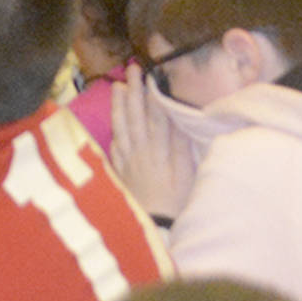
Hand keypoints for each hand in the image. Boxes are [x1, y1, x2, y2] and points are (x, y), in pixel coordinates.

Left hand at [109, 64, 198, 218]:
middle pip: (136, 117)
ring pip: (122, 128)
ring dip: (120, 106)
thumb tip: (177, 119)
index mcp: (160, 152)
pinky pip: (115, 147)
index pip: (156, 117)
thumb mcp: (187, 176)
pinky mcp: (121, 173)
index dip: (154, 95)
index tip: (152, 75)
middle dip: (135, 91)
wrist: (155, 231)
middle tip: (132, 69)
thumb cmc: (176, 204)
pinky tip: (114, 122)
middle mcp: (141, 153)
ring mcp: (128, 162)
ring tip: (118, 86)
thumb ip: (181, 147)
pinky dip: (114, 131)